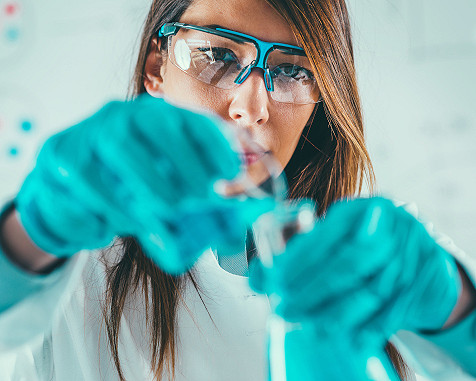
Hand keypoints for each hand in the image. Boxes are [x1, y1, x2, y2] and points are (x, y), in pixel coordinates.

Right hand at [16, 95, 266, 272]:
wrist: (71, 193)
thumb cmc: (129, 191)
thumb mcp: (165, 193)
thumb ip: (198, 208)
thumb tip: (234, 235)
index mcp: (155, 118)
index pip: (189, 118)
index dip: (214, 143)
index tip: (232, 173)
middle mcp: (123, 114)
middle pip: (155, 123)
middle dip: (184, 162)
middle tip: (203, 198)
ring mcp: (89, 131)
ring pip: (118, 148)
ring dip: (147, 184)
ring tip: (166, 215)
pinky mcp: (59, 153)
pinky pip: (84, 177)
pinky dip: (106, 204)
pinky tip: (120, 225)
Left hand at [250, 197, 460, 335]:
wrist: (421, 254)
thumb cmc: (364, 242)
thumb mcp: (337, 234)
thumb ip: (300, 249)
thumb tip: (259, 275)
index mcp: (359, 208)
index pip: (326, 235)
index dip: (298, 261)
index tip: (273, 282)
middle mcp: (388, 225)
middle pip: (350, 262)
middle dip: (314, 289)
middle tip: (286, 308)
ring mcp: (411, 252)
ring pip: (373, 288)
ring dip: (341, 312)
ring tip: (313, 328)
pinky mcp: (423, 280)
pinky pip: (396, 308)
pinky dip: (373, 328)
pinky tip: (352, 340)